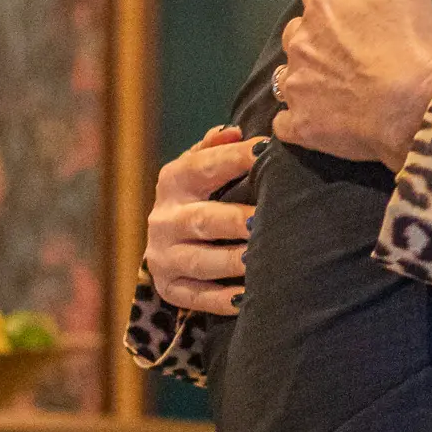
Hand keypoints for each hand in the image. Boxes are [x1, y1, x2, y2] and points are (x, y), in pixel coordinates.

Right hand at [145, 125, 257, 313]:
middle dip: (236, 220)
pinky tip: (249, 296)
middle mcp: (163, 219)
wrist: (166, 244)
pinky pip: (199, 298)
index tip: (267, 152)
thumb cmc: (198, 196)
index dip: (235, 158)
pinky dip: (224, 299)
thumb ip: (215, 149)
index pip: (203, 166)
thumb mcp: (198, 168)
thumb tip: (235, 132)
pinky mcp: (170, 289)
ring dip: (232, 261)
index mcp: (173, 181)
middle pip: (202, 220)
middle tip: (264, 220)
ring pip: (201, 262)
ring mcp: (164, 257)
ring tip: (260, 259)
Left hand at [272, 0, 431, 171]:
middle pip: (300, 28)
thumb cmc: (414, 48)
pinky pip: (285, 120)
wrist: (418, 111)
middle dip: (321, 34)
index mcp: (323, 6)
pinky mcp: (300, 124)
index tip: (361, 10)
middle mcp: (301, 42)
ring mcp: (296, 86)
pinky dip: (299, 117)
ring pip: (289, 72)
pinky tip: (323, 116)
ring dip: (308, 73)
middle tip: (354, 50)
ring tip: (341, 84)